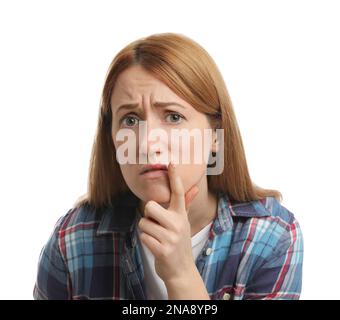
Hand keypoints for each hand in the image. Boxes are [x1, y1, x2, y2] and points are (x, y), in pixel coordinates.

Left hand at [138, 162, 198, 282]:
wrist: (182, 271)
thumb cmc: (178, 243)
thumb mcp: (183, 223)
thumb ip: (186, 204)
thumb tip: (196, 188)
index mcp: (181, 215)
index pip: (178, 192)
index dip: (174, 177)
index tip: (171, 163)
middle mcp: (178, 224)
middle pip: (149, 206)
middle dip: (148, 215)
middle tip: (157, 225)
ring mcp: (171, 237)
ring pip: (143, 223)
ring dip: (146, 231)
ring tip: (157, 238)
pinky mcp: (162, 250)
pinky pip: (143, 236)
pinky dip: (146, 241)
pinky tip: (155, 246)